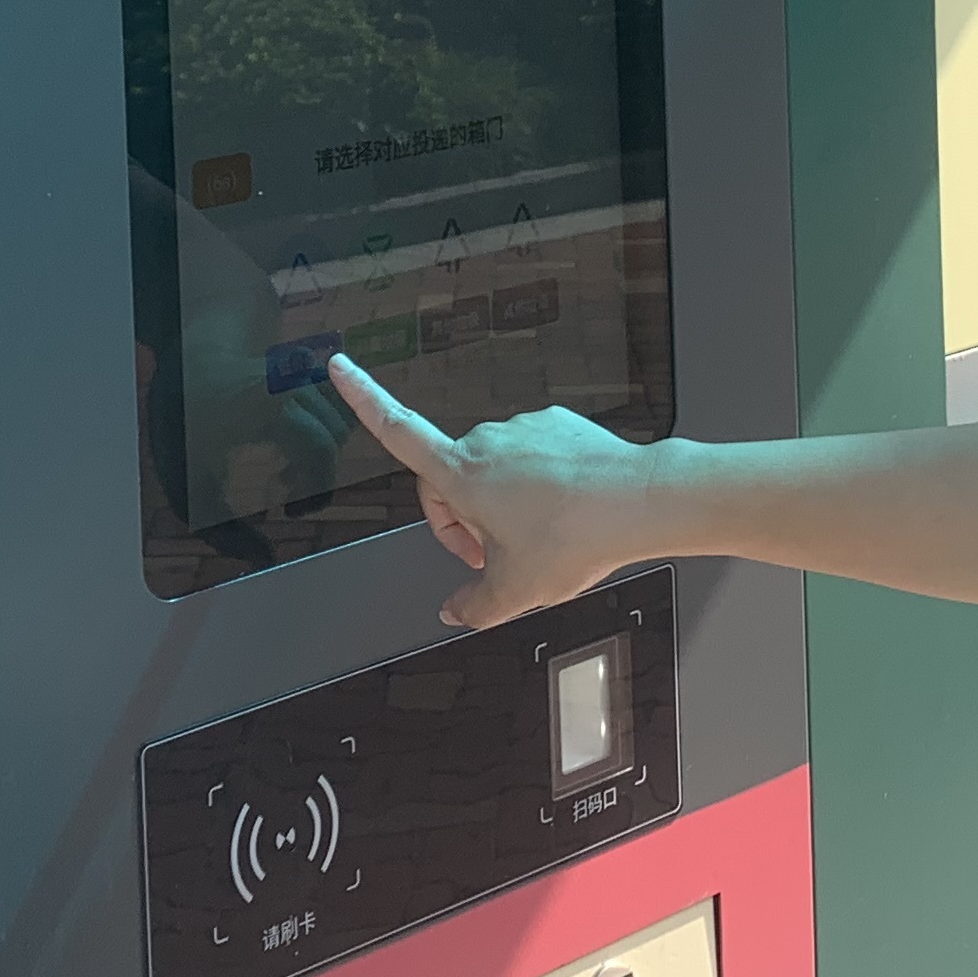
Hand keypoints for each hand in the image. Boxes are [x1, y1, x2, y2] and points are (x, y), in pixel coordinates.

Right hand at [329, 354, 671, 627]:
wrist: (638, 501)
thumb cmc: (573, 539)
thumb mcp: (515, 592)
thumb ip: (473, 606)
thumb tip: (453, 612)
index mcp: (462, 475)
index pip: (397, 430)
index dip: (362, 398)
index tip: (339, 364)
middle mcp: (487, 441)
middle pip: (449, 479)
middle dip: (460, 518)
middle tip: (492, 557)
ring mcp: (524, 429)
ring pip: (493, 469)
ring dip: (500, 503)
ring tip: (538, 539)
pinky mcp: (557, 424)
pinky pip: (531, 455)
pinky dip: (536, 484)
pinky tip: (562, 511)